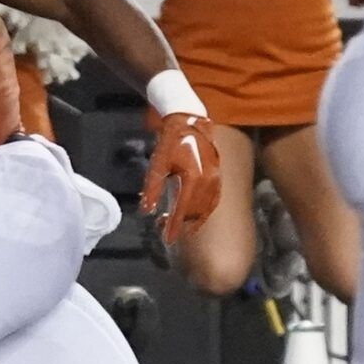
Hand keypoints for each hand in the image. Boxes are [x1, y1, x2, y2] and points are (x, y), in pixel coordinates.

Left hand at [140, 113, 219, 244]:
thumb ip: (152, 189)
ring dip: (190, 221)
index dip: (174, 226)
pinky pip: (212, 202)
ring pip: (205, 210)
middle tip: (162, 228)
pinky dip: (203, 213)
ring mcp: (215, 180)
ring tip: (174, 224)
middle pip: (194, 212)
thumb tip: (146, 211)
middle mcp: (208, 181)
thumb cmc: (171, 143)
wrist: (191, 124)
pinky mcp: (218, 178)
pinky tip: (192, 218)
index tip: (167, 240)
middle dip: (179, 224)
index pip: (183, 209)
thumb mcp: (157, 164)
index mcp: (193, 178)